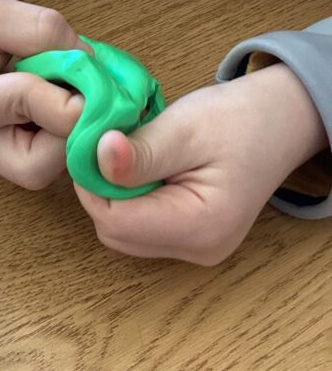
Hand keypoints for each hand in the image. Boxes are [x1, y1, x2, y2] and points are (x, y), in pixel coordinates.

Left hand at [74, 64, 326, 264]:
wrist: (280, 122)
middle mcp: (199, 250)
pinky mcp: (191, 241)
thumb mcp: (184, 128)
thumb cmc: (238, 120)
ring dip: (115, 196)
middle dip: (102, 191)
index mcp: (201, 226)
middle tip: (108, 148)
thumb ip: (140, 152)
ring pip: (124, 233)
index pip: (115, 221)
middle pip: (116, 232)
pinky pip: (141, 229)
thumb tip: (94, 157)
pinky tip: (144, 172)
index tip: (91, 146)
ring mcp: (196, 250)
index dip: (92, 184)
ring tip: (131, 157)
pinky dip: (131, 201)